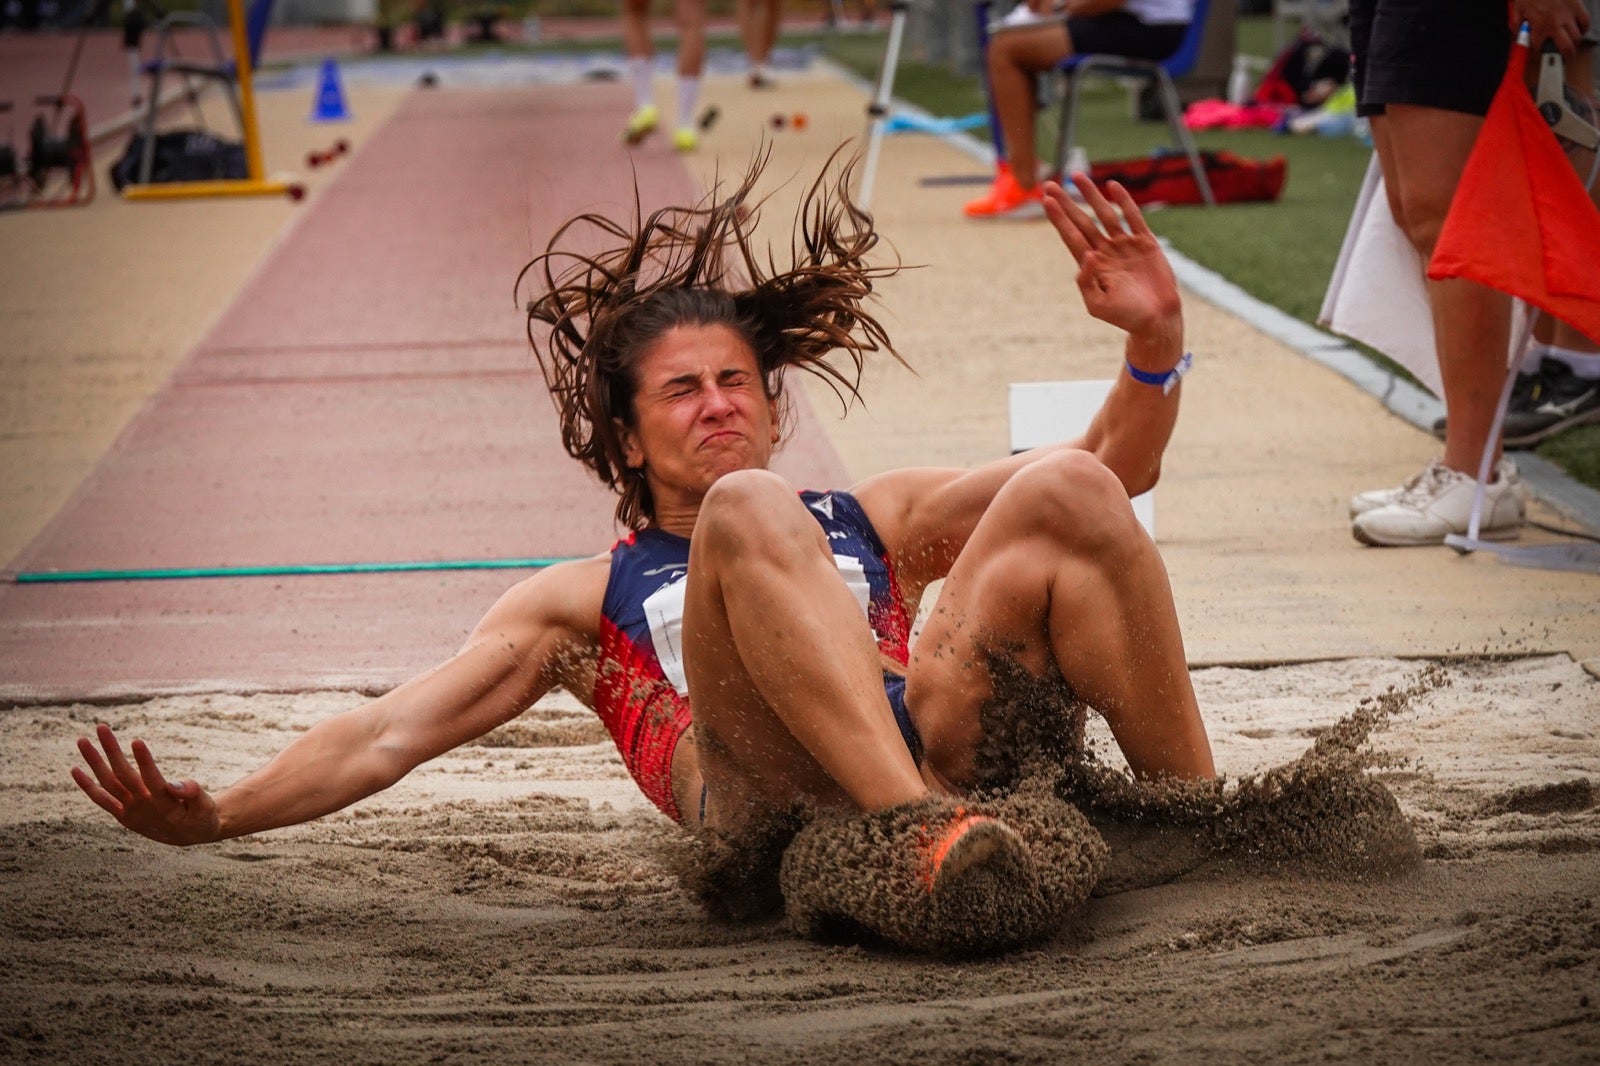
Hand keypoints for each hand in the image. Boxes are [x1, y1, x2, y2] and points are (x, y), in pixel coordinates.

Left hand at [72, 723, 220, 845]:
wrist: (189, 837)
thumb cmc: (200, 815)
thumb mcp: (205, 806)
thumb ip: (192, 793)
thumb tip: (175, 784)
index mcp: (166, 805)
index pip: (152, 780)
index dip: (145, 762)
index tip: (136, 741)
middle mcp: (143, 808)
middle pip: (122, 776)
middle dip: (111, 750)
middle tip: (101, 727)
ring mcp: (129, 812)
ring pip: (108, 784)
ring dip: (94, 762)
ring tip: (82, 740)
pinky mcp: (122, 814)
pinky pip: (101, 799)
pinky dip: (87, 785)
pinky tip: (75, 770)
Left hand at [1042, 173, 1181, 340]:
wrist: (1156, 319)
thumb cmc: (1125, 316)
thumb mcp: (1097, 305)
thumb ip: (1086, 282)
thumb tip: (1086, 254)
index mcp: (1091, 265)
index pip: (1071, 236)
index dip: (1059, 219)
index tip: (1046, 201)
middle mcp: (1105, 251)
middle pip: (1082, 221)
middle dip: (1067, 203)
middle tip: (1049, 184)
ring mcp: (1124, 244)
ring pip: (1104, 213)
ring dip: (1090, 195)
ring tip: (1076, 176)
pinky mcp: (1144, 241)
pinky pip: (1132, 217)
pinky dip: (1123, 201)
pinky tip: (1112, 187)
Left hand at [1517, 0, 1590, 55]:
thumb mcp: (1517, 9)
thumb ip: (1516, 24)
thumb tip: (1516, 35)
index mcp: (1538, 26)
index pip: (1538, 47)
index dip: (1538, 54)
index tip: (1539, 55)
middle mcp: (1554, 24)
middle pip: (1565, 47)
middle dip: (1565, 56)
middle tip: (1564, 58)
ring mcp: (1568, 16)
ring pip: (1576, 37)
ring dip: (1574, 43)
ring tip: (1571, 45)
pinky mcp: (1577, 6)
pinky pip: (1585, 21)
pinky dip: (1584, 27)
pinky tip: (1580, 30)